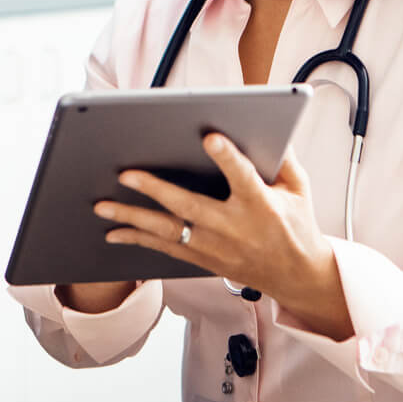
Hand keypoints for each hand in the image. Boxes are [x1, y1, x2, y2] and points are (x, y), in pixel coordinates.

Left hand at [96, 133, 353, 339]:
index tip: (210, 137)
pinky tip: (114, 232)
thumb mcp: (299, 188)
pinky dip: (138, 240)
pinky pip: (166, 249)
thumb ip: (284, 157)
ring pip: (168, 232)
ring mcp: (216, 248)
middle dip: (155, 190)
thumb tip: (271, 124)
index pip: (243, 178)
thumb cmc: (296, 227)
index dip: (227, 157)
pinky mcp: (204, 260)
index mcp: (261, 206)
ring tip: (103, 206)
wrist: (296, 277)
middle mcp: (234, 228)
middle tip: (126, 174)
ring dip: (132, 219)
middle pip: (189, 207)